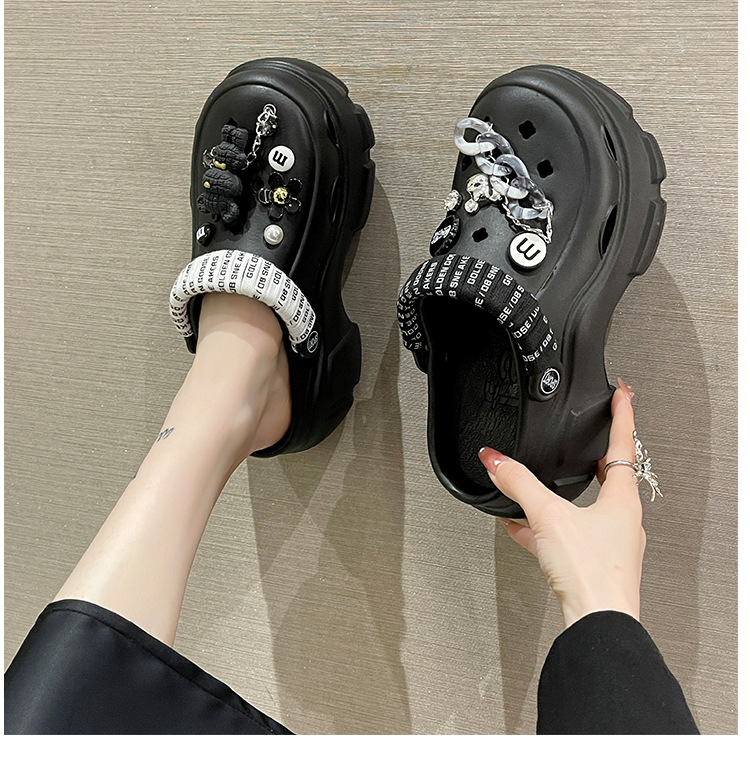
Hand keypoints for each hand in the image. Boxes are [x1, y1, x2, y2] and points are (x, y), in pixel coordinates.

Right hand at [479, 379, 644, 628]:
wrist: (598, 623)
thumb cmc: (592, 572)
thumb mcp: (548, 515)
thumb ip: (518, 483)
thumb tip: (495, 458)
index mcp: (622, 499)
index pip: (624, 444)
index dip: (623, 414)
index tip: (623, 393)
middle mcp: (622, 519)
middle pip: (608, 476)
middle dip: (595, 455)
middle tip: (591, 437)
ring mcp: (608, 543)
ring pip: (583, 508)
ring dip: (561, 495)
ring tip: (536, 487)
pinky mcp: (591, 564)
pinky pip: (565, 536)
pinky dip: (544, 528)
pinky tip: (519, 528)